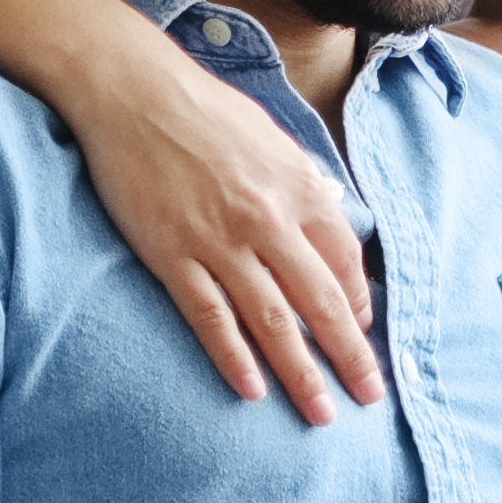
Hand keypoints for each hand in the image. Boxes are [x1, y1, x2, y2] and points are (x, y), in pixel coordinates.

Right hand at [55, 26, 385, 416]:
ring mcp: (219, 241)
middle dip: (350, 357)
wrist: (131, 89)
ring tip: (321, 413)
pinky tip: (251, 388)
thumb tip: (330, 217)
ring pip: (271, 322)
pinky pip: (210, 317)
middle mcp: (268, 220)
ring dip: (301, 373)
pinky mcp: (172, 254)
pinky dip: (233, 357)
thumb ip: (303, 184)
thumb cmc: (203, 109)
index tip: (361, 336)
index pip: (345, 265)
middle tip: (370, 398)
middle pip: (320, 303)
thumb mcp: (273, 138)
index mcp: (299, 188)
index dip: (357, 308)